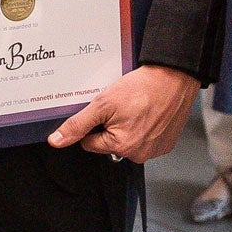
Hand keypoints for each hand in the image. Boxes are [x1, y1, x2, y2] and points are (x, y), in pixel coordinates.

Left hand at [46, 64, 197, 161]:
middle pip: (109, 144)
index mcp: (121, 146)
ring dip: (128, 127)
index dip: (94, 124)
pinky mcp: (166, 144)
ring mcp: (154, 150)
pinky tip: (148, 113)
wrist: (174, 77)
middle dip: (111, 127)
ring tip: (136, 108)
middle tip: (122, 107)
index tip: (105, 111)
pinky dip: (145, 128)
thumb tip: (57, 141)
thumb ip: (78, 124)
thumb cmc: (142, 88)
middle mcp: (139, 154)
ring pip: (128, 142)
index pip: (90, 143)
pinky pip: (146, 140)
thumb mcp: (102, 103)